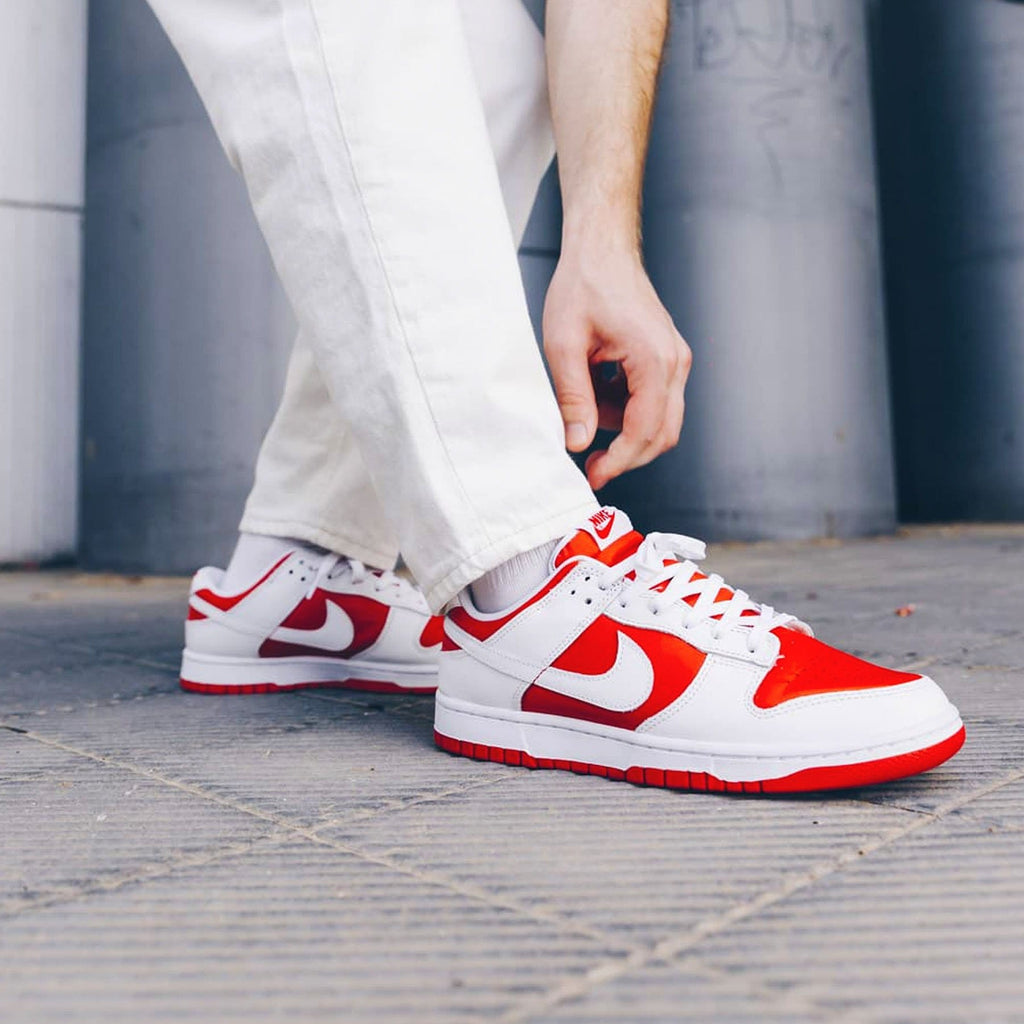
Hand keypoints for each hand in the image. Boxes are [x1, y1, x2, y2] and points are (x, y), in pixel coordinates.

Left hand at [542, 244, 691, 490]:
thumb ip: (574, 399)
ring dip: (622, 426)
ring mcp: (675, 359)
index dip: (620, 460)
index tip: (594, 475)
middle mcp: (675, 362)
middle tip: (590, 464)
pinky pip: (653, 400)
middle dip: (626, 454)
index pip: (645, 430)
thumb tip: (579, 444)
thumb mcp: (564, 345)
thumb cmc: (583, 285)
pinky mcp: (667, 358)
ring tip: (584, 397)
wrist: (601, 248)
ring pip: (659, 419)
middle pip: (663, 434)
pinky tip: (596, 386)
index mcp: (654, 359)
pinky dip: (625, 407)